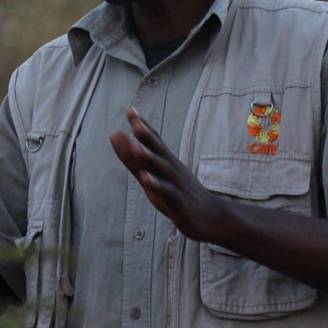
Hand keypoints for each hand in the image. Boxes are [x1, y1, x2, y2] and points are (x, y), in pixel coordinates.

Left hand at [110, 108, 225, 241]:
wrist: (213, 217)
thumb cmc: (178, 194)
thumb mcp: (150, 176)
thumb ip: (132, 158)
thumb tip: (114, 134)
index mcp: (165, 161)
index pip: (153, 140)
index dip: (142, 125)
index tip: (130, 109)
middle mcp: (172, 168)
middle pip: (159, 149)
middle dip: (146, 135)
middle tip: (134, 120)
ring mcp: (177, 184)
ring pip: (163, 169)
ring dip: (150, 158)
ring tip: (136, 147)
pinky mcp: (180, 202)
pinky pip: (168, 192)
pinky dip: (157, 185)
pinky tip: (146, 179)